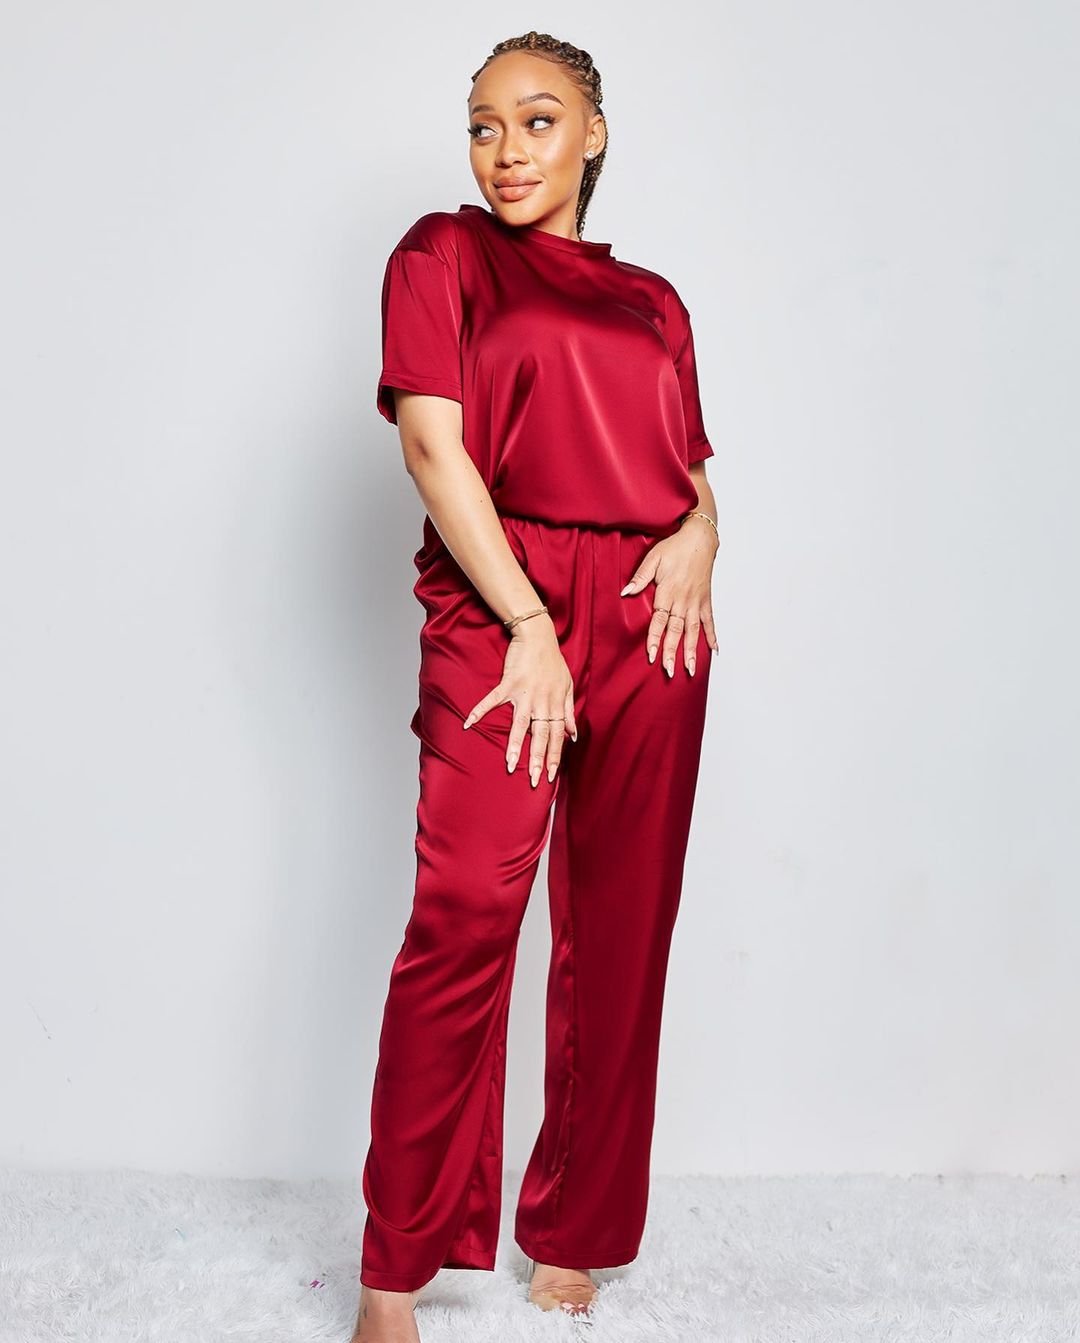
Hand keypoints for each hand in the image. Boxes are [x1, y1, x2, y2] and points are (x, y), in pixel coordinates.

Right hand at [462, 615, 577, 786]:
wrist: (538, 636)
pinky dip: (479, 711)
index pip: (557, 736)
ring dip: (516, 745)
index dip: (555, 756)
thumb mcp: (568, 686)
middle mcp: (542, 701)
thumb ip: (569, 712)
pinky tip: (468, 724)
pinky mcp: (508, 683)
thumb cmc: (553, 661)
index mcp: (556, 704)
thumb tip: (573, 735)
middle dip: (538, 759)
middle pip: (541, 735)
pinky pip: (493, 700)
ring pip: (521, 724)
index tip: (551, 775)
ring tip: (511, 765)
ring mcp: (524, 693)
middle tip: (534, 781)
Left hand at [620, 515, 719, 675]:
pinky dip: (712, 636)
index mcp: (668, 592)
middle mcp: (683, 600)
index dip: (654, 638)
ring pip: (693, 630)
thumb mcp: (653, 558)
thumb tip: (625, 592)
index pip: (659, 620)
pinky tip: (714, 651)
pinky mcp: (706, 600)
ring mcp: (696, 601)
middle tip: (670, 671)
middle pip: (677, 631)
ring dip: (692, 650)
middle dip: (672, 652)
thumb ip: (640, 577)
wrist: (699, 538)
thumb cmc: (675, 547)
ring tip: (690, 669)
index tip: (650, 655)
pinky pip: (710, 621)